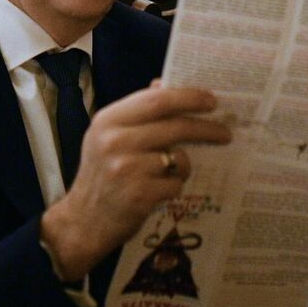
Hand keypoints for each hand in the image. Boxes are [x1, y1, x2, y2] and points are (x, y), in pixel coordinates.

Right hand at [38, 84, 231, 280]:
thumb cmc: (101, 174)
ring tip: (171, 173)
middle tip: (225, 132)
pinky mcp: (138, 196)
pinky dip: (174, 187)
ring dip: (184, 165)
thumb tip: (165, 84)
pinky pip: (175, 185)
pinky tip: (158, 191)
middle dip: (205, 128)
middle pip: (174, 127)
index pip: (156, 100)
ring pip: (178, 158)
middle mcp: (114, 141)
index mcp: (108, 120)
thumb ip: (136, 112)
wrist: (82, 222)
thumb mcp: (107, 136)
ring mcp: (126, 169)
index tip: (211, 100)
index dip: (188, 97)